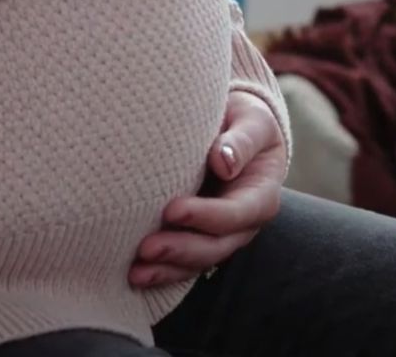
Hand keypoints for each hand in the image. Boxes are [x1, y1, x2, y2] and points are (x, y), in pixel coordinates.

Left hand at [130, 91, 285, 287]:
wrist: (237, 131)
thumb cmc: (245, 122)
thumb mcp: (252, 121)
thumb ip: (241, 140)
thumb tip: (223, 163)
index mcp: (261, 194)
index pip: (236, 212)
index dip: (206, 216)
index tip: (172, 210)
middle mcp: (243, 223)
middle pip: (216, 246)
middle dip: (180, 249)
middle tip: (146, 247)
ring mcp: (222, 235)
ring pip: (198, 261)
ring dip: (167, 268)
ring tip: (135, 271)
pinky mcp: (200, 238)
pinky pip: (183, 263)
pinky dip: (161, 271)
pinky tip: (134, 274)